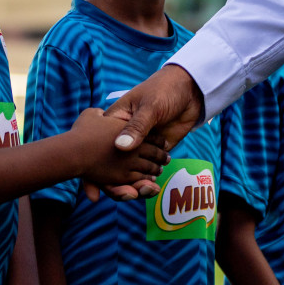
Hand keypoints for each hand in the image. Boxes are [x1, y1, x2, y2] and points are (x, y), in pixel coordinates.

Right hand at [83, 65, 204, 201]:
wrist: (191, 90)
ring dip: (134, 185)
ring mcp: (140, 145)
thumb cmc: (164, 90)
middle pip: (113, 164)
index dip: (92, 170)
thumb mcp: (150, 106)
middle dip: (116, 184)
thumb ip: (137, 127)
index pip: (99, 147)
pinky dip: (147, 181)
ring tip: (143, 191)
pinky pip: (147, 170)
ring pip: (130, 171)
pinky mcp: (154, 152)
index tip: (94, 189)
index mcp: (116, 121)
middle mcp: (125, 136)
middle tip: (126, 194)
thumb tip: (122, 148)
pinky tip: (153, 187)